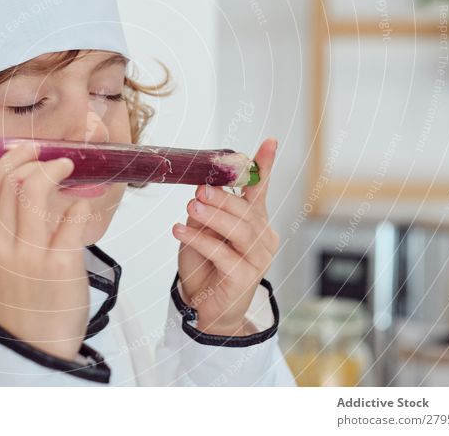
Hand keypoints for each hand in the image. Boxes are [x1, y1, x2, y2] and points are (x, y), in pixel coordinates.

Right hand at [0, 142, 91, 360]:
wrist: (36, 345)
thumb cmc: (20, 298)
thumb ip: (3, 225)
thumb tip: (24, 178)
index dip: (12, 159)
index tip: (30, 149)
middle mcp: (0, 247)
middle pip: (13, 181)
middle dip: (37, 161)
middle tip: (57, 161)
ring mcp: (29, 256)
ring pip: (37, 190)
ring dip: (57, 170)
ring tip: (70, 170)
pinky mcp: (60, 264)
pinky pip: (72, 217)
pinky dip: (80, 203)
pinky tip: (82, 205)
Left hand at [170, 138, 279, 335]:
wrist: (207, 307)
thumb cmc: (206, 264)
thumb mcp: (203, 231)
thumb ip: (207, 212)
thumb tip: (202, 190)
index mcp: (256, 220)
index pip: (260, 190)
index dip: (264, 166)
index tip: (269, 141)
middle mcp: (263, 237)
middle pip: (247, 211)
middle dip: (224, 197)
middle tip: (200, 188)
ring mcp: (257, 259)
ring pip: (239, 231)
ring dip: (213, 216)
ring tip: (191, 206)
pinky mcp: (244, 278)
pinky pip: (222, 254)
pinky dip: (200, 240)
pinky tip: (180, 230)